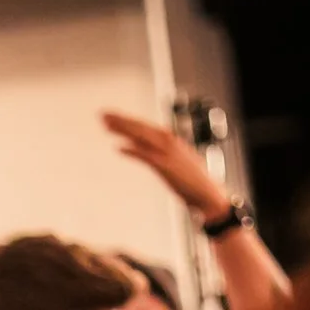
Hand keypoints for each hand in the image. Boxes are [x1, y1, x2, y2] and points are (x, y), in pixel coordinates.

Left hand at [102, 110, 231, 219]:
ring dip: (123, 129)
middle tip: (102, 114)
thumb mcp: (174, 164)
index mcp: (170, 140)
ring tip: (106, 125)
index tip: (111, 117)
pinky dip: (132, 150)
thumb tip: (140, 151)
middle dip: (120, 120)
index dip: (127, 120)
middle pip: (140, 127)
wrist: (207, 195)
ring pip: (141, 136)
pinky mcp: (166, 166)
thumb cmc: (191, 182)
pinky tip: (119, 148)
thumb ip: (157, 155)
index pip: (144, 126)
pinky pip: (146, 155)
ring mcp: (167, 153)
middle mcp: (169, 142)